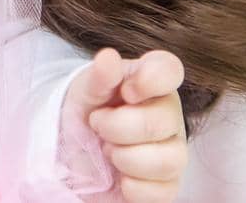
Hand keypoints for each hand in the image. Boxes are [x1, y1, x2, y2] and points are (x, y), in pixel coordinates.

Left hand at [63, 48, 187, 202]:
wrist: (72, 154)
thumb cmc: (86, 113)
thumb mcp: (85, 90)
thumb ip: (99, 75)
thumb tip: (108, 57)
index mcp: (151, 83)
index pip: (171, 70)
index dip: (150, 80)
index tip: (126, 93)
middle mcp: (169, 115)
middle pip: (165, 121)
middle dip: (119, 126)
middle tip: (97, 125)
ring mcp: (172, 151)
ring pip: (169, 160)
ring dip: (126, 158)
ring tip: (107, 152)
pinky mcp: (167, 186)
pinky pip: (162, 192)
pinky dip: (132, 187)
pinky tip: (118, 178)